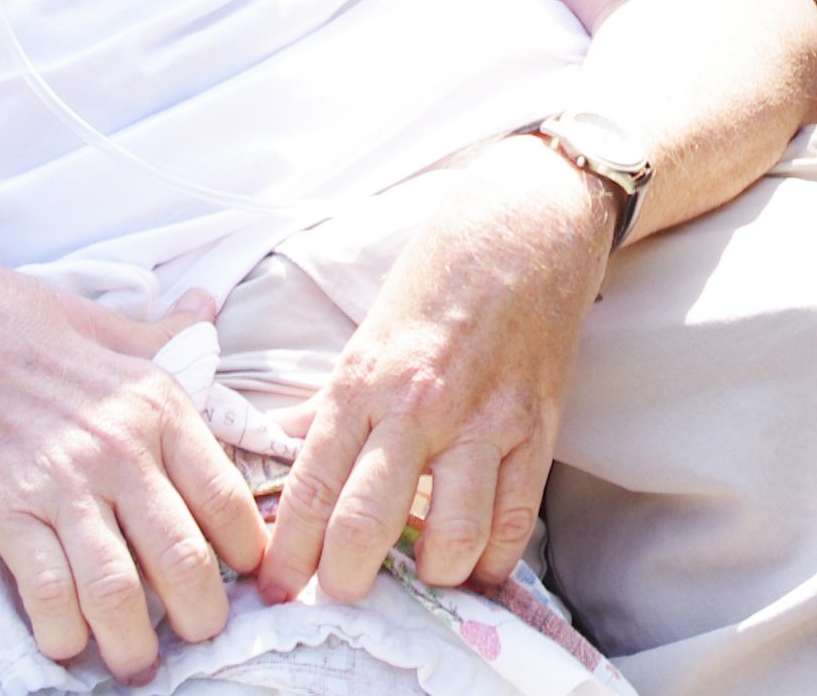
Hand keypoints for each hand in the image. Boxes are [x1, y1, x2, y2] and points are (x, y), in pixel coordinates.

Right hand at [0, 248, 267, 680]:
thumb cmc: (30, 326)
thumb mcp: (116, 327)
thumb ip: (167, 334)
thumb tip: (205, 308)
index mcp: (161, 408)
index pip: (226, 498)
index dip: (246, 552)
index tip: (246, 578)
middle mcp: (121, 450)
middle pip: (182, 557)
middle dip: (201, 615)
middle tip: (201, 637)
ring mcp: (62, 484)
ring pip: (117, 589)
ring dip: (133, 643)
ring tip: (139, 663)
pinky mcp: (5, 511)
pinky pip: (47, 591)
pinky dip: (62, 632)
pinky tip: (70, 643)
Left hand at [257, 140, 614, 604]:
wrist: (529, 221)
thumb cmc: (442, 270)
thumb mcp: (368, 332)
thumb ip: (330, 404)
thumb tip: (284, 457)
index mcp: (363, 379)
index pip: (310, 488)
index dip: (289, 554)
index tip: (277, 588)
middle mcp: (418, 405)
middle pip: (367, 525)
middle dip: (345, 581)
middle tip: (343, 595)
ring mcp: (484, 419)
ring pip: (452, 539)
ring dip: (433, 575)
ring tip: (422, 573)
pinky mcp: (539, 426)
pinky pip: (515, 520)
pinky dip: (496, 558)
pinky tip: (480, 562)